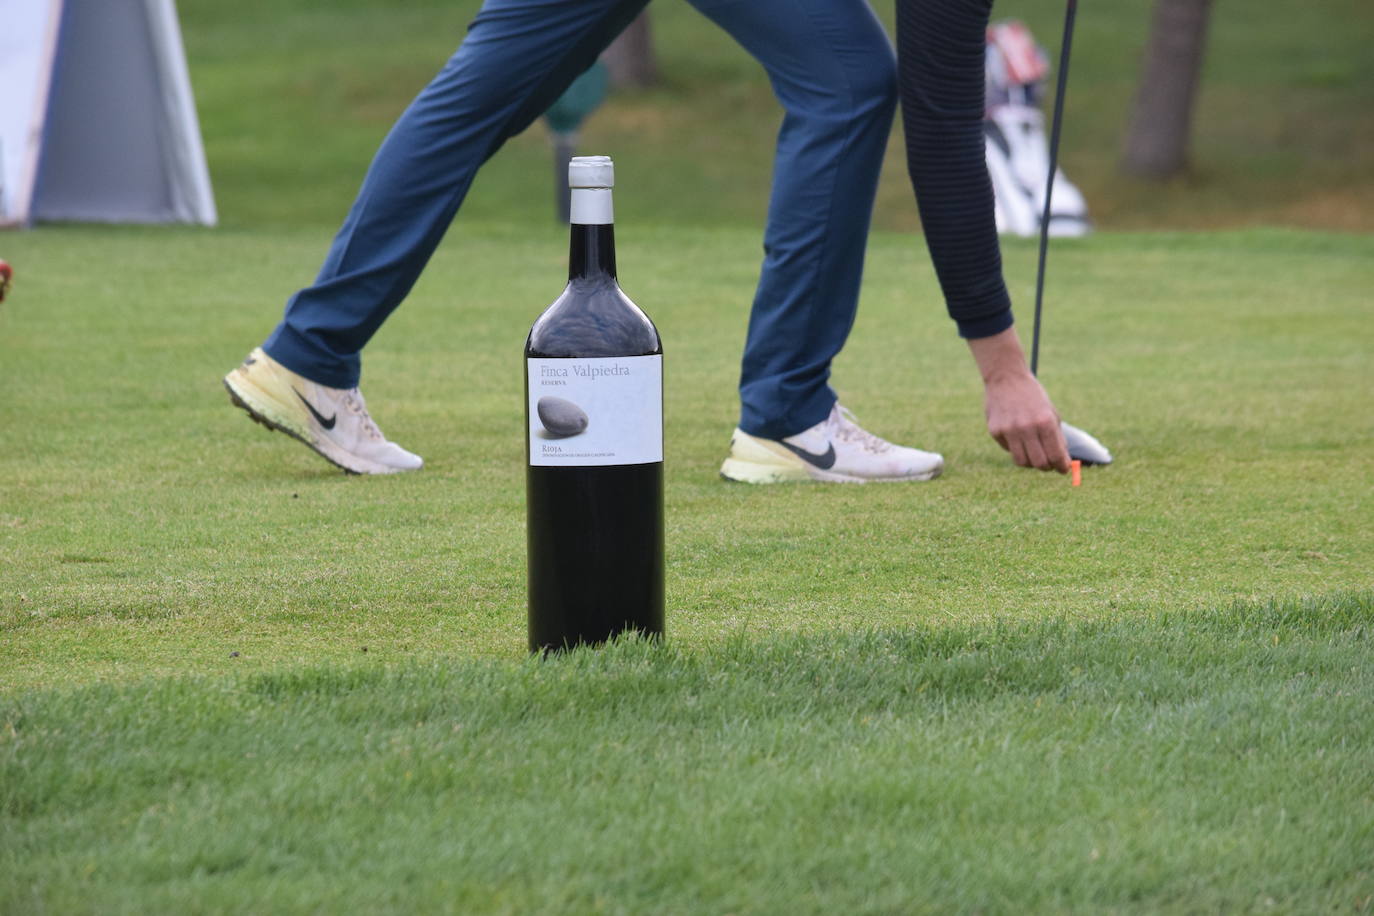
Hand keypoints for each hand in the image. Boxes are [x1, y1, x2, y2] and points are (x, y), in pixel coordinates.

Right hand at [966, 327, 1069, 472]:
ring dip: (1030, 461)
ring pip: (1022, 462)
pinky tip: (1016, 434)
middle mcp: (1027, 427)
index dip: (1061, 466)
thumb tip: (1062, 462)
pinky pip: (1008, 449)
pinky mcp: (995, 431)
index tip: (1063, 469)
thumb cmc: (1033, 397)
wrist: (1006, 378)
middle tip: (1048, 464)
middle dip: (1046, 467)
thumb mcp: (1050, 413)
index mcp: (1045, 421)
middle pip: (1039, 463)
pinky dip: (1015, 447)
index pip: (1055, 455)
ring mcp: (1009, 430)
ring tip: (1032, 451)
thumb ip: (1057, 438)